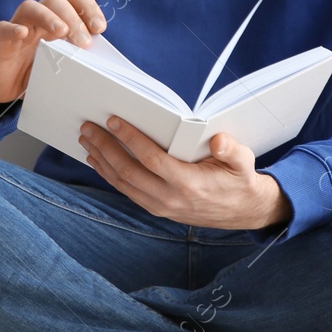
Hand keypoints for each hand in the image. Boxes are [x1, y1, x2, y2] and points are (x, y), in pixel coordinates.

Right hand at [0, 0, 105, 104]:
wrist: (6, 88)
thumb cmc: (38, 73)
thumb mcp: (63, 66)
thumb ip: (79, 59)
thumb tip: (103, 66)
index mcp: (58, 20)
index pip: (75, 0)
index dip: (89, 8)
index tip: (100, 28)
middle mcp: (38, 18)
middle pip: (56, 2)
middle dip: (74, 19)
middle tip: (85, 43)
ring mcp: (18, 26)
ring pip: (31, 7)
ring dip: (49, 17)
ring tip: (62, 32)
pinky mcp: (0, 40)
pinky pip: (4, 27)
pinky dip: (13, 28)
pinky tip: (23, 34)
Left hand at [79, 118, 291, 229]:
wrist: (242, 211)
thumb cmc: (239, 180)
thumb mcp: (244, 162)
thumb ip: (233, 151)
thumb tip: (219, 140)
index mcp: (189, 183)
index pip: (151, 159)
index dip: (130, 138)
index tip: (114, 120)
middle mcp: (170, 198)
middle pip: (128, 172)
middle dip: (105, 147)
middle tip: (88, 128)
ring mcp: (160, 206)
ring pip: (122, 184)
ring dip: (101, 160)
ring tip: (87, 140)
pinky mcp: (156, 208)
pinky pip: (126, 191)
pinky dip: (109, 174)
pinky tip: (98, 160)